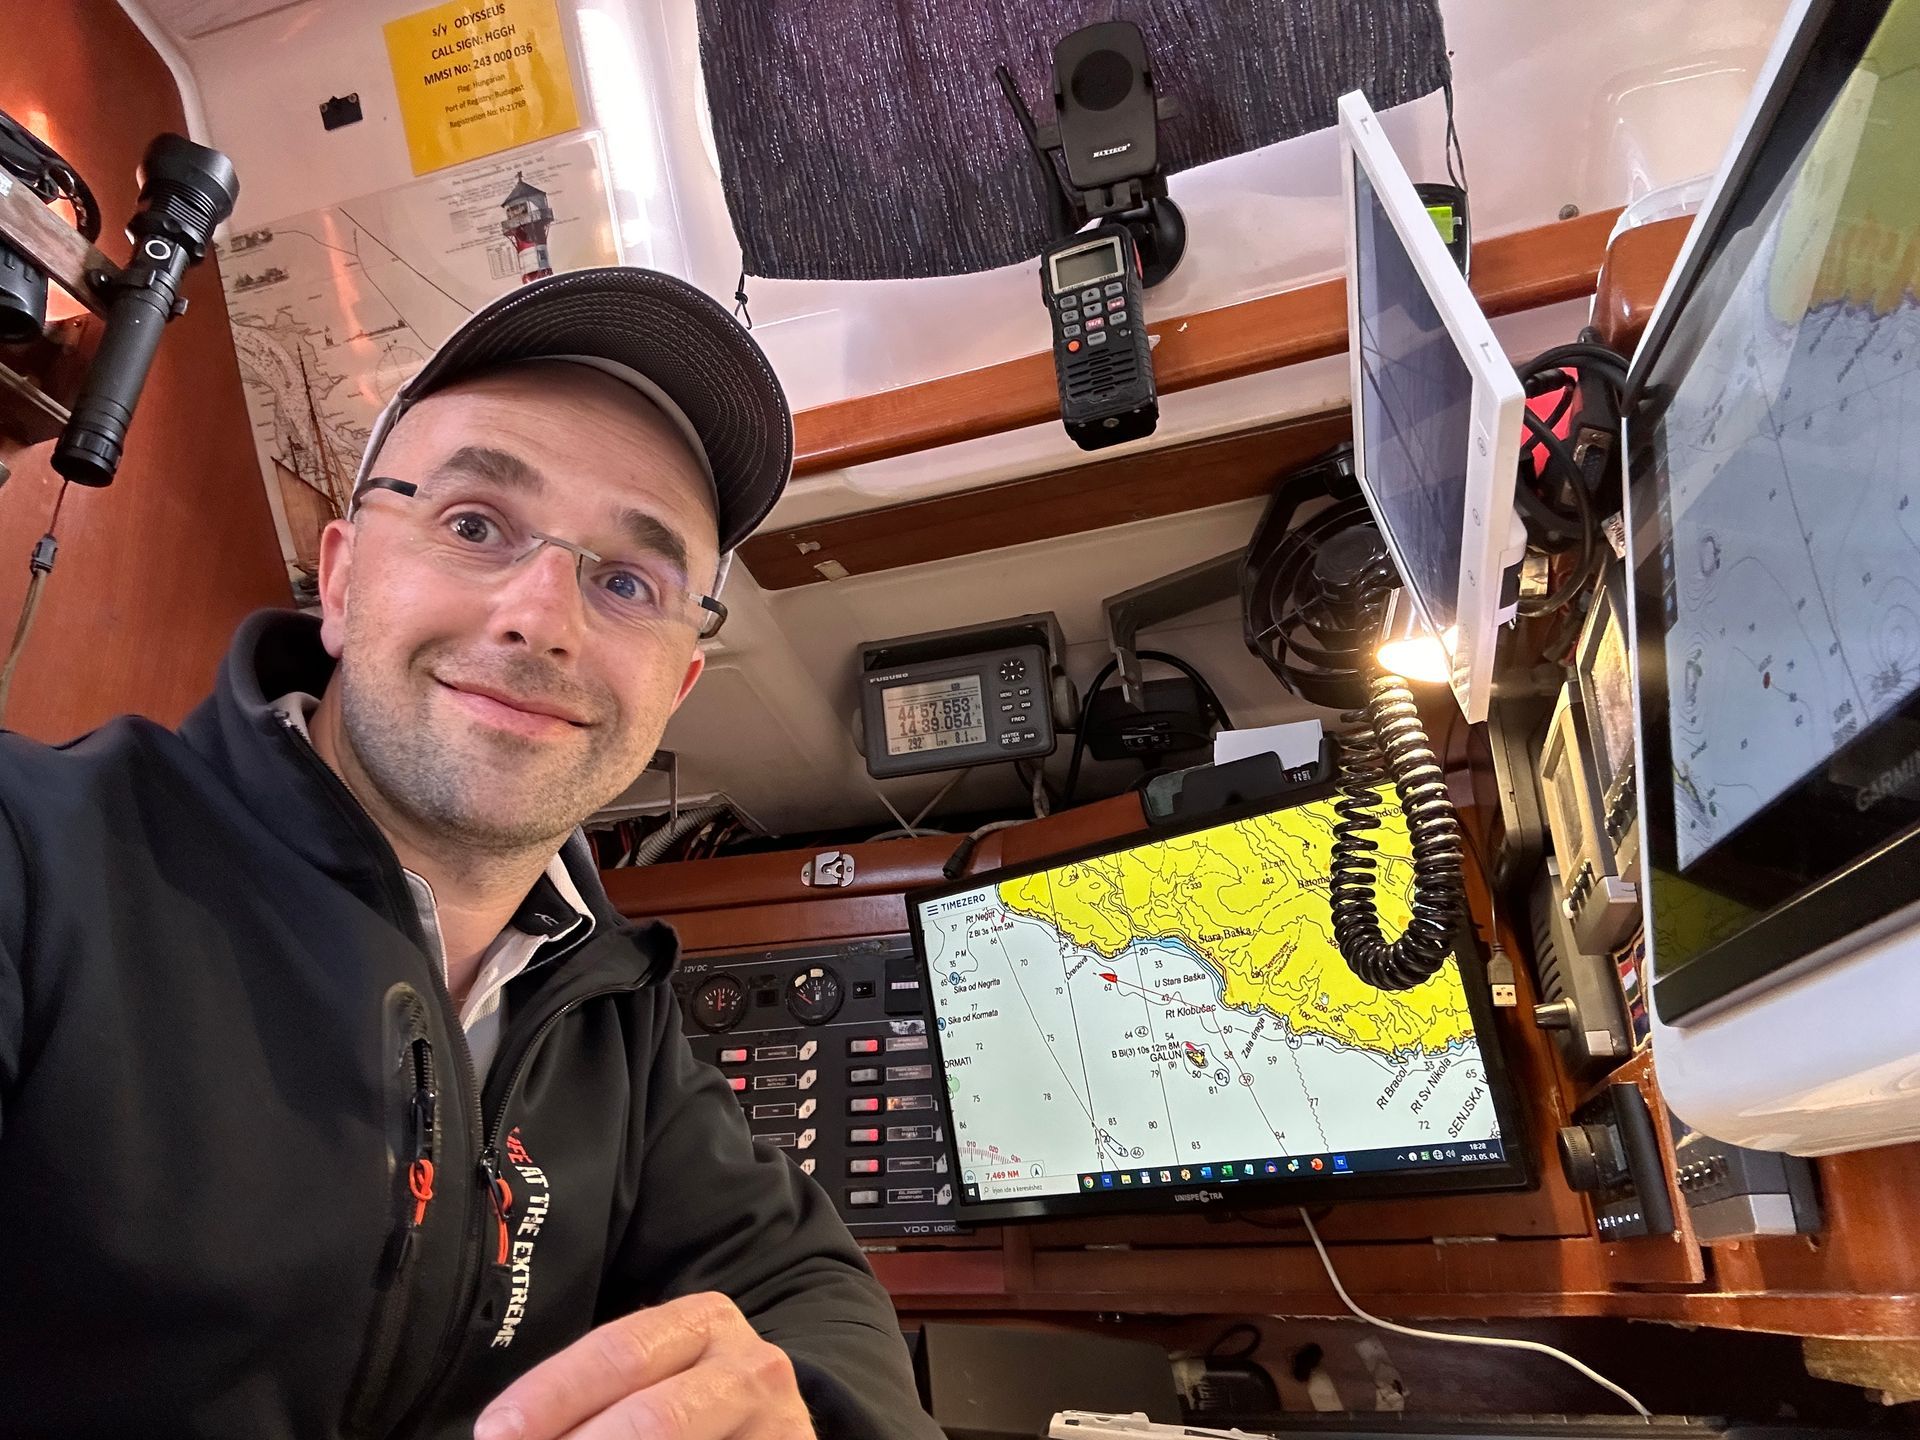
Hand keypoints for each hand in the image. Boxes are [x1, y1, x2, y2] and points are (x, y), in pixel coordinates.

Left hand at [473, 1292, 815, 1439]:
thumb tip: (503, 1436)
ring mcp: (780, 1425)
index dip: (553, 1395)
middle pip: (654, 1417)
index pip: (619, 1353)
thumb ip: (590, 1399)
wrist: (766, 1431)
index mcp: (704, 1323)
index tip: (495, 1433)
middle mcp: (751, 1367)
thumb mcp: (651, 1377)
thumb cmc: (689, 1403)